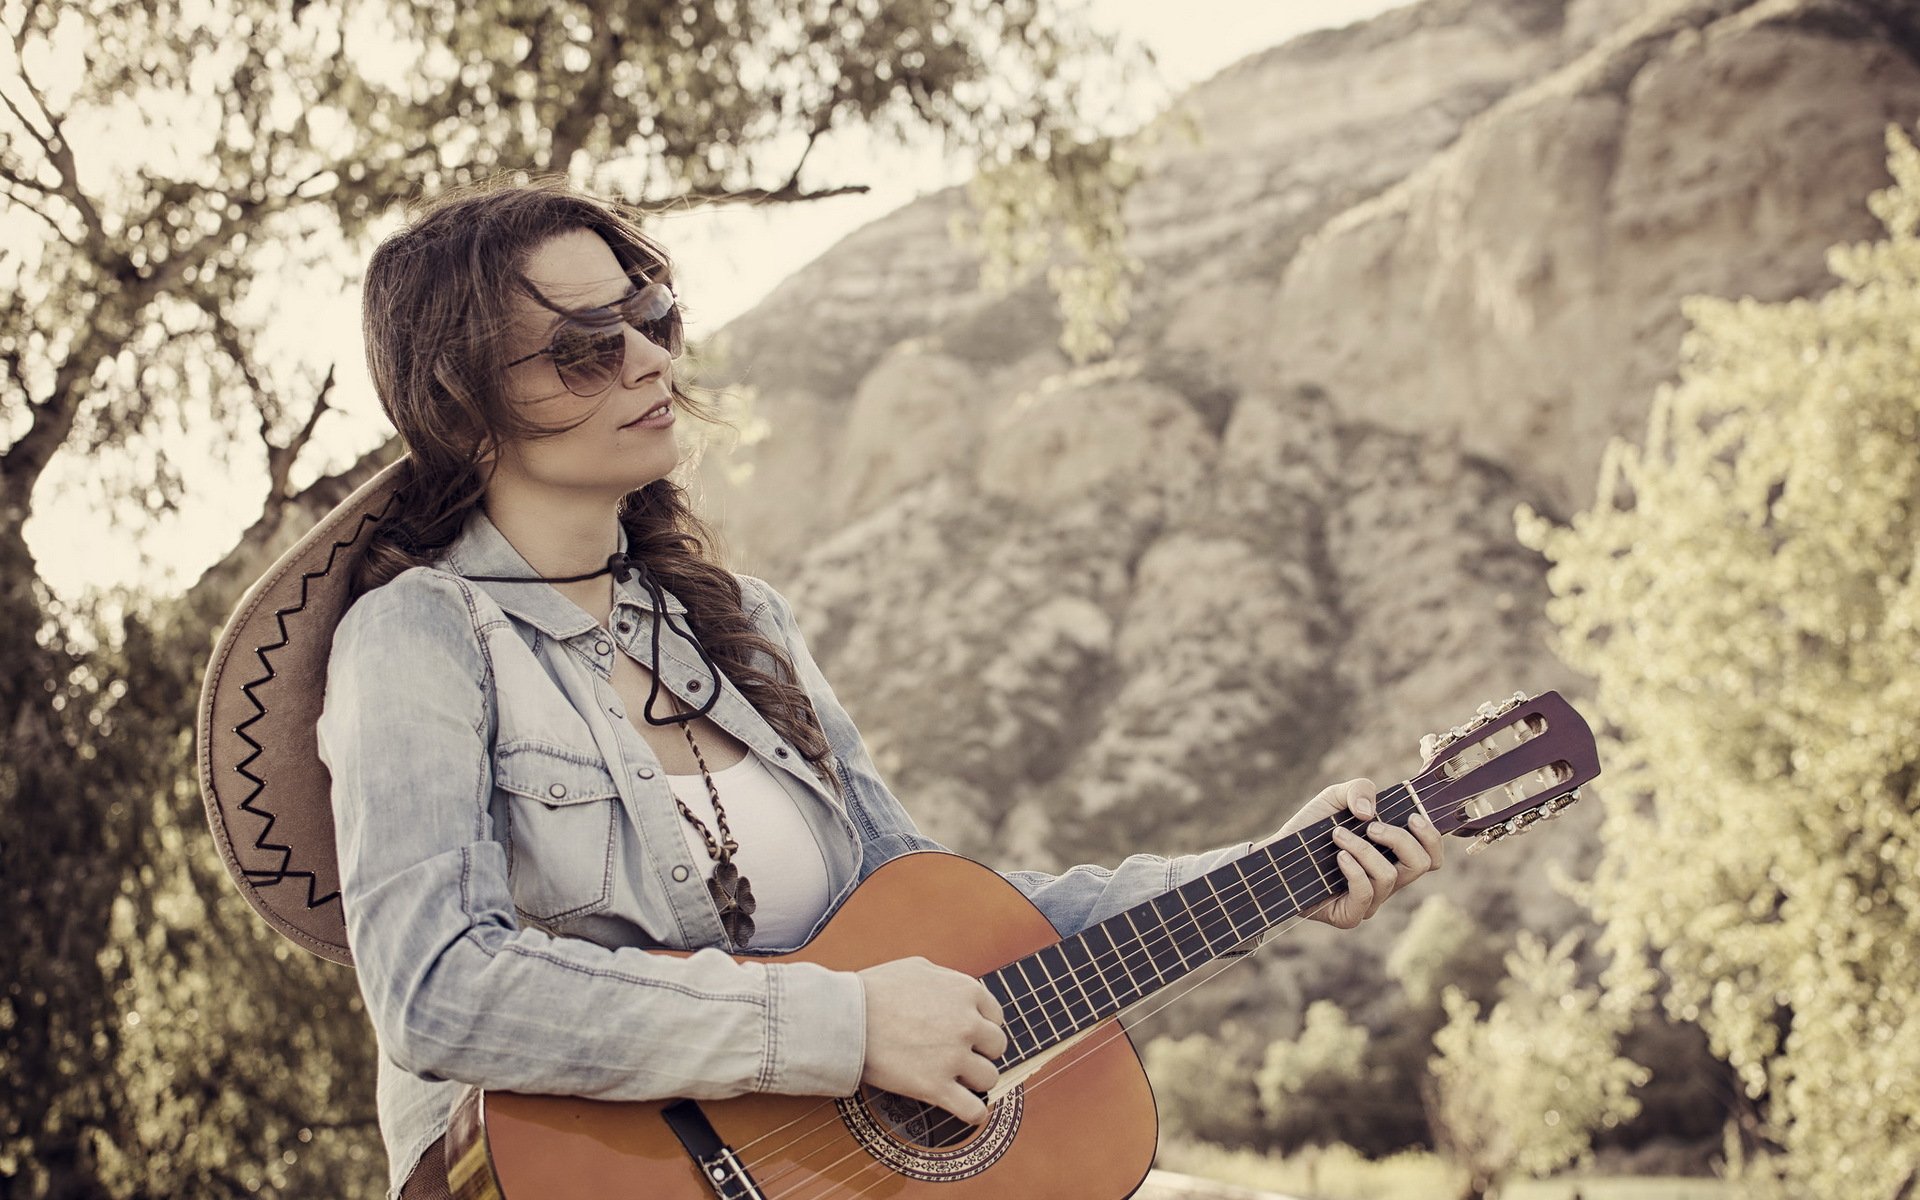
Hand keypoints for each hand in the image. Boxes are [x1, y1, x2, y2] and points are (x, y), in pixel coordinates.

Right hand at [857, 956, 1007, 1125]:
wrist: (843, 1018)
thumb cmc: (873, 991)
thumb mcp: (917, 967)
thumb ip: (948, 979)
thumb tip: (962, 994)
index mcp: (965, 991)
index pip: (996, 1016)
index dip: (981, 1027)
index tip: (967, 1036)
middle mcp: (967, 1023)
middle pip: (996, 1047)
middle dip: (980, 1052)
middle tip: (957, 1056)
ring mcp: (953, 1056)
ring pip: (989, 1078)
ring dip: (974, 1081)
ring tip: (954, 1079)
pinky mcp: (935, 1087)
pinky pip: (973, 1110)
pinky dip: (973, 1113)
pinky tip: (964, 1108)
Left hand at [1258, 777, 1443, 929]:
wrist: (1276, 855)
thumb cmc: (1309, 829)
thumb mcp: (1333, 797)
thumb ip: (1358, 789)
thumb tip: (1370, 812)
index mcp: (1392, 854)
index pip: (1431, 855)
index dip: (1432, 837)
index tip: (1412, 816)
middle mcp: (1387, 879)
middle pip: (1422, 865)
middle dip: (1400, 840)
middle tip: (1372, 827)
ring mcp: (1370, 900)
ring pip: (1390, 876)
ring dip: (1364, 849)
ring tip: (1338, 836)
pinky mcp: (1350, 915)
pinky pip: (1366, 894)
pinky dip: (1354, 870)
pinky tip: (1338, 856)